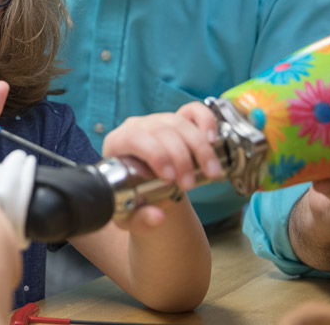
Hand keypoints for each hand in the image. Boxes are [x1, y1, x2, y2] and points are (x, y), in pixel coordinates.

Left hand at [101, 101, 221, 228]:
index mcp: (117, 143)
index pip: (133, 138)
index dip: (154, 154)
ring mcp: (159, 120)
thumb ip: (140, 220)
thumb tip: (157, 217)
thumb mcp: (130, 216)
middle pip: (160, 131)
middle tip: (188, 185)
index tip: (169, 177)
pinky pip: (193, 111)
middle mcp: (138, 127)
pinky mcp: (178, 120)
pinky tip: (212, 139)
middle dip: (180, 158)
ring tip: (210, 173)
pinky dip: (205, 121)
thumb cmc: (133, 201)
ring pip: (179, 123)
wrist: (147, 193)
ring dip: (199, 148)